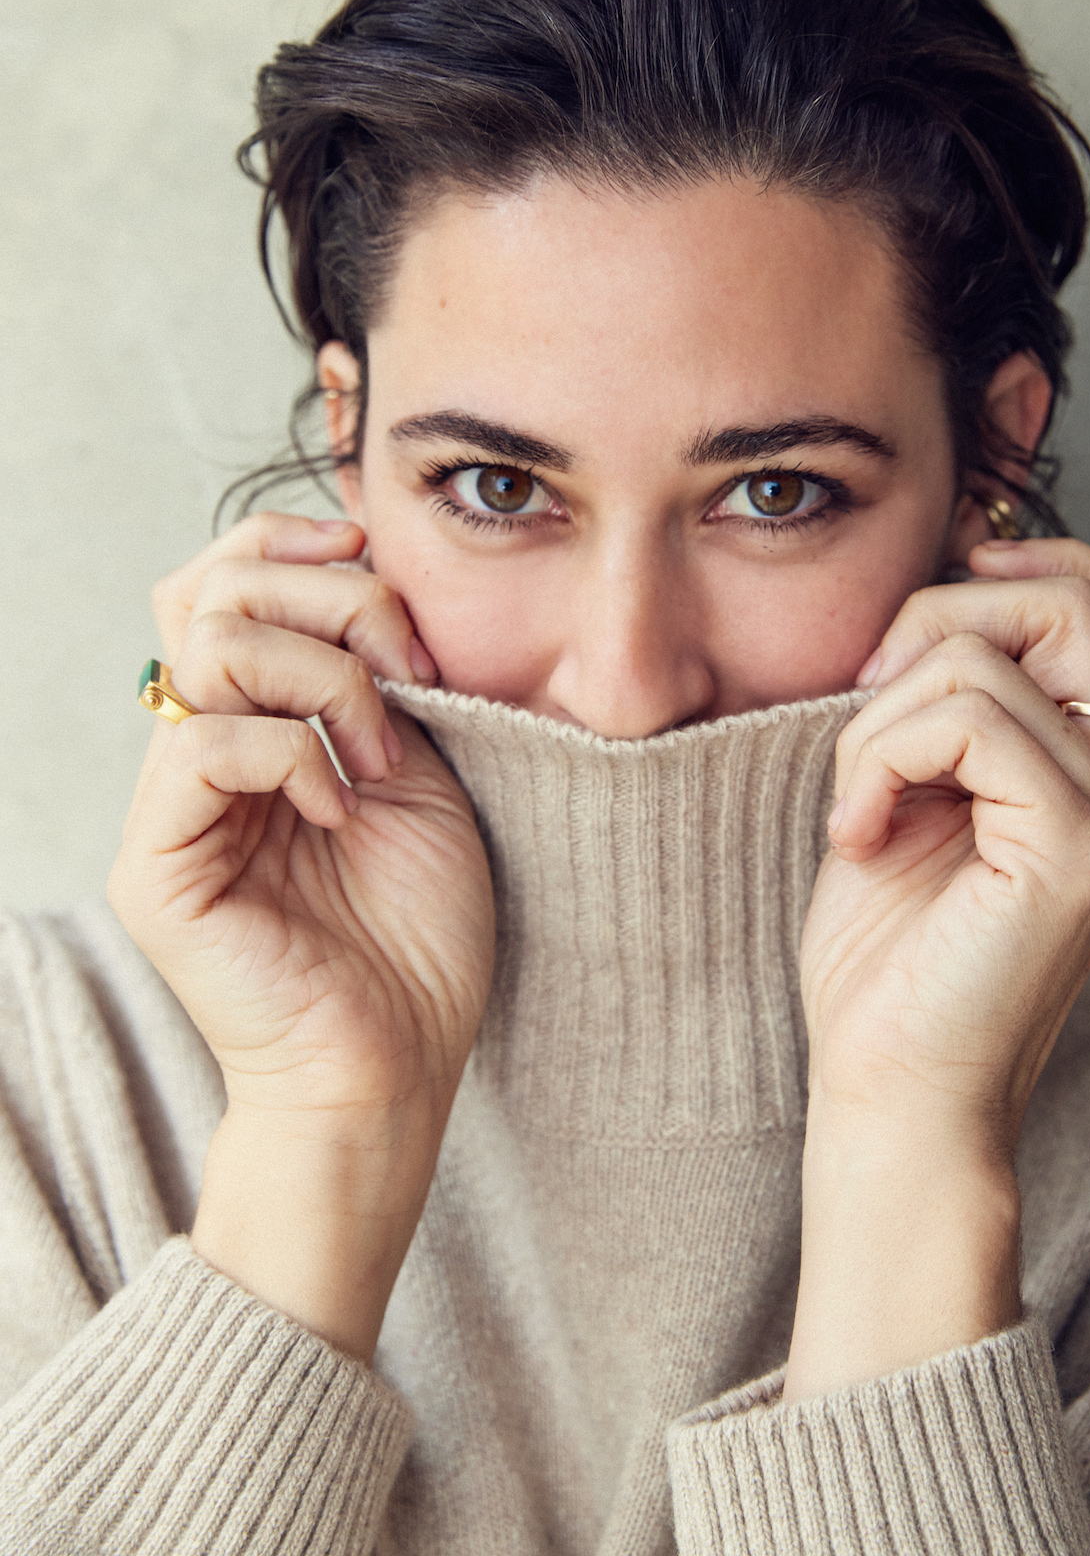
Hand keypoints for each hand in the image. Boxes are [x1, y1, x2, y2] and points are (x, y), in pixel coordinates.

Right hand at [108, 514, 492, 1356]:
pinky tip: (341, 808)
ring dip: (325, 678)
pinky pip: (203, 746)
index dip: (291, 541)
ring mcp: (171, 808)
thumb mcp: (418, 768)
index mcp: (254, 721)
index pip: (222, 578)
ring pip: (210, 649)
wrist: (399, 1062)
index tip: (378, 558)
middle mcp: (197, 751)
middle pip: (211, 589)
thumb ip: (376, 676)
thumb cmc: (418, 931)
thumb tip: (364, 568)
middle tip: (408, 673)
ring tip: (382, 754)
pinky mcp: (156, 867)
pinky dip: (292, 755)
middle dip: (331, 599)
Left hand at [784, 538, 1089, 1397]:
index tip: (926, 607)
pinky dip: (878, 761)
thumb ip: (939, 709)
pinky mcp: (1076, 842)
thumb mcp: (908, 798)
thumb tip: (921, 611)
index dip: (1028, 570)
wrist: (890, 1091)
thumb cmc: (887, 961)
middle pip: (1061, 603)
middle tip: (862, 707)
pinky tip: (856, 836)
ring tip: (855, 810)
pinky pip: (962, 720)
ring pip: (979, 663)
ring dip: (875, 726)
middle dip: (932, 623)